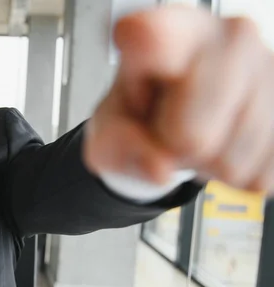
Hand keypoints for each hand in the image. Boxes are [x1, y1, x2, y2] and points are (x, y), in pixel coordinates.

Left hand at [84, 6, 273, 194]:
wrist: (183, 115)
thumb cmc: (143, 111)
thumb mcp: (110, 128)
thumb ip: (118, 144)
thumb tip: (160, 167)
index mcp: (171, 30)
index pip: (153, 35)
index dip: (143, 45)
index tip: (134, 36)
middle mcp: (231, 36)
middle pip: (192, 135)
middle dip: (173, 149)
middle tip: (168, 128)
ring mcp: (273, 69)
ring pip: (230, 162)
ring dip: (207, 162)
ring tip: (199, 131)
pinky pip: (259, 175)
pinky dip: (235, 174)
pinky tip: (226, 142)